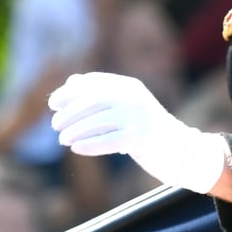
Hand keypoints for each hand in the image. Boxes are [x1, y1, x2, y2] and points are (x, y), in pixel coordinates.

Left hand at [49, 72, 227, 193]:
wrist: (179, 147)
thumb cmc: (144, 126)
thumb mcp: (125, 105)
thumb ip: (101, 93)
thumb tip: (71, 82)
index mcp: (130, 86)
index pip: (93, 82)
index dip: (69, 92)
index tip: (53, 104)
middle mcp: (135, 98)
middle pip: (93, 100)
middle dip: (70, 112)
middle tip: (56, 125)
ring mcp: (140, 118)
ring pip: (98, 122)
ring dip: (76, 131)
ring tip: (63, 140)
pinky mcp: (141, 139)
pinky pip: (108, 141)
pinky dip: (89, 145)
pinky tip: (77, 149)